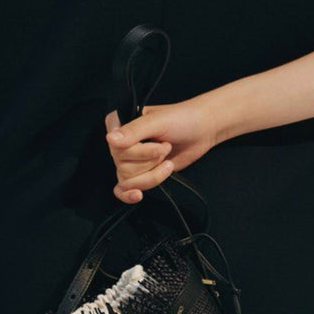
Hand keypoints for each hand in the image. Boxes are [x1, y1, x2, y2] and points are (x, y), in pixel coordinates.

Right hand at [103, 96, 218, 203]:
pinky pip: (124, 189)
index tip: (149, 143)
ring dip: (152, 174)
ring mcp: (132, 161)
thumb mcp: (158, 121)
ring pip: (127, 180)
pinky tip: (138, 194)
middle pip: (121, 164)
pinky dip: (128, 195)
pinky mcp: (141, 174)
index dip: (132, 149)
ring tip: (166, 160)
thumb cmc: (183, 119)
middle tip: (164, 147)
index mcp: (123, 124)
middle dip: (149, 159)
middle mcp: (123, 144)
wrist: (202, 131)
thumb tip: (111, 139)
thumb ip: (133, 130)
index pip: (112, 143)